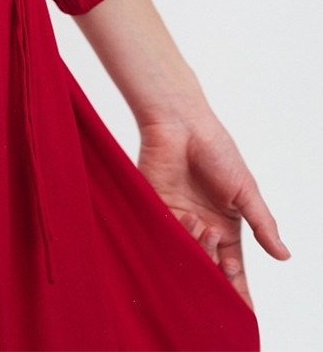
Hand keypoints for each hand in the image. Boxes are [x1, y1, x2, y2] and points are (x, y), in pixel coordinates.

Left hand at [137, 112, 289, 309]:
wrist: (180, 123)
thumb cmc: (215, 150)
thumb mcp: (245, 189)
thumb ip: (262, 224)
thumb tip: (284, 256)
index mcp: (225, 227)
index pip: (233, 270)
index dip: (238, 293)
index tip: (245, 316)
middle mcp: (201, 229)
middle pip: (208, 270)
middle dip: (216, 272)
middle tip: (220, 256)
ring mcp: (177, 222)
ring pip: (187, 258)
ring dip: (198, 249)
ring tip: (202, 224)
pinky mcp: (155, 211)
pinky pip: (164, 238)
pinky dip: (176, 237)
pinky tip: (185, 220)